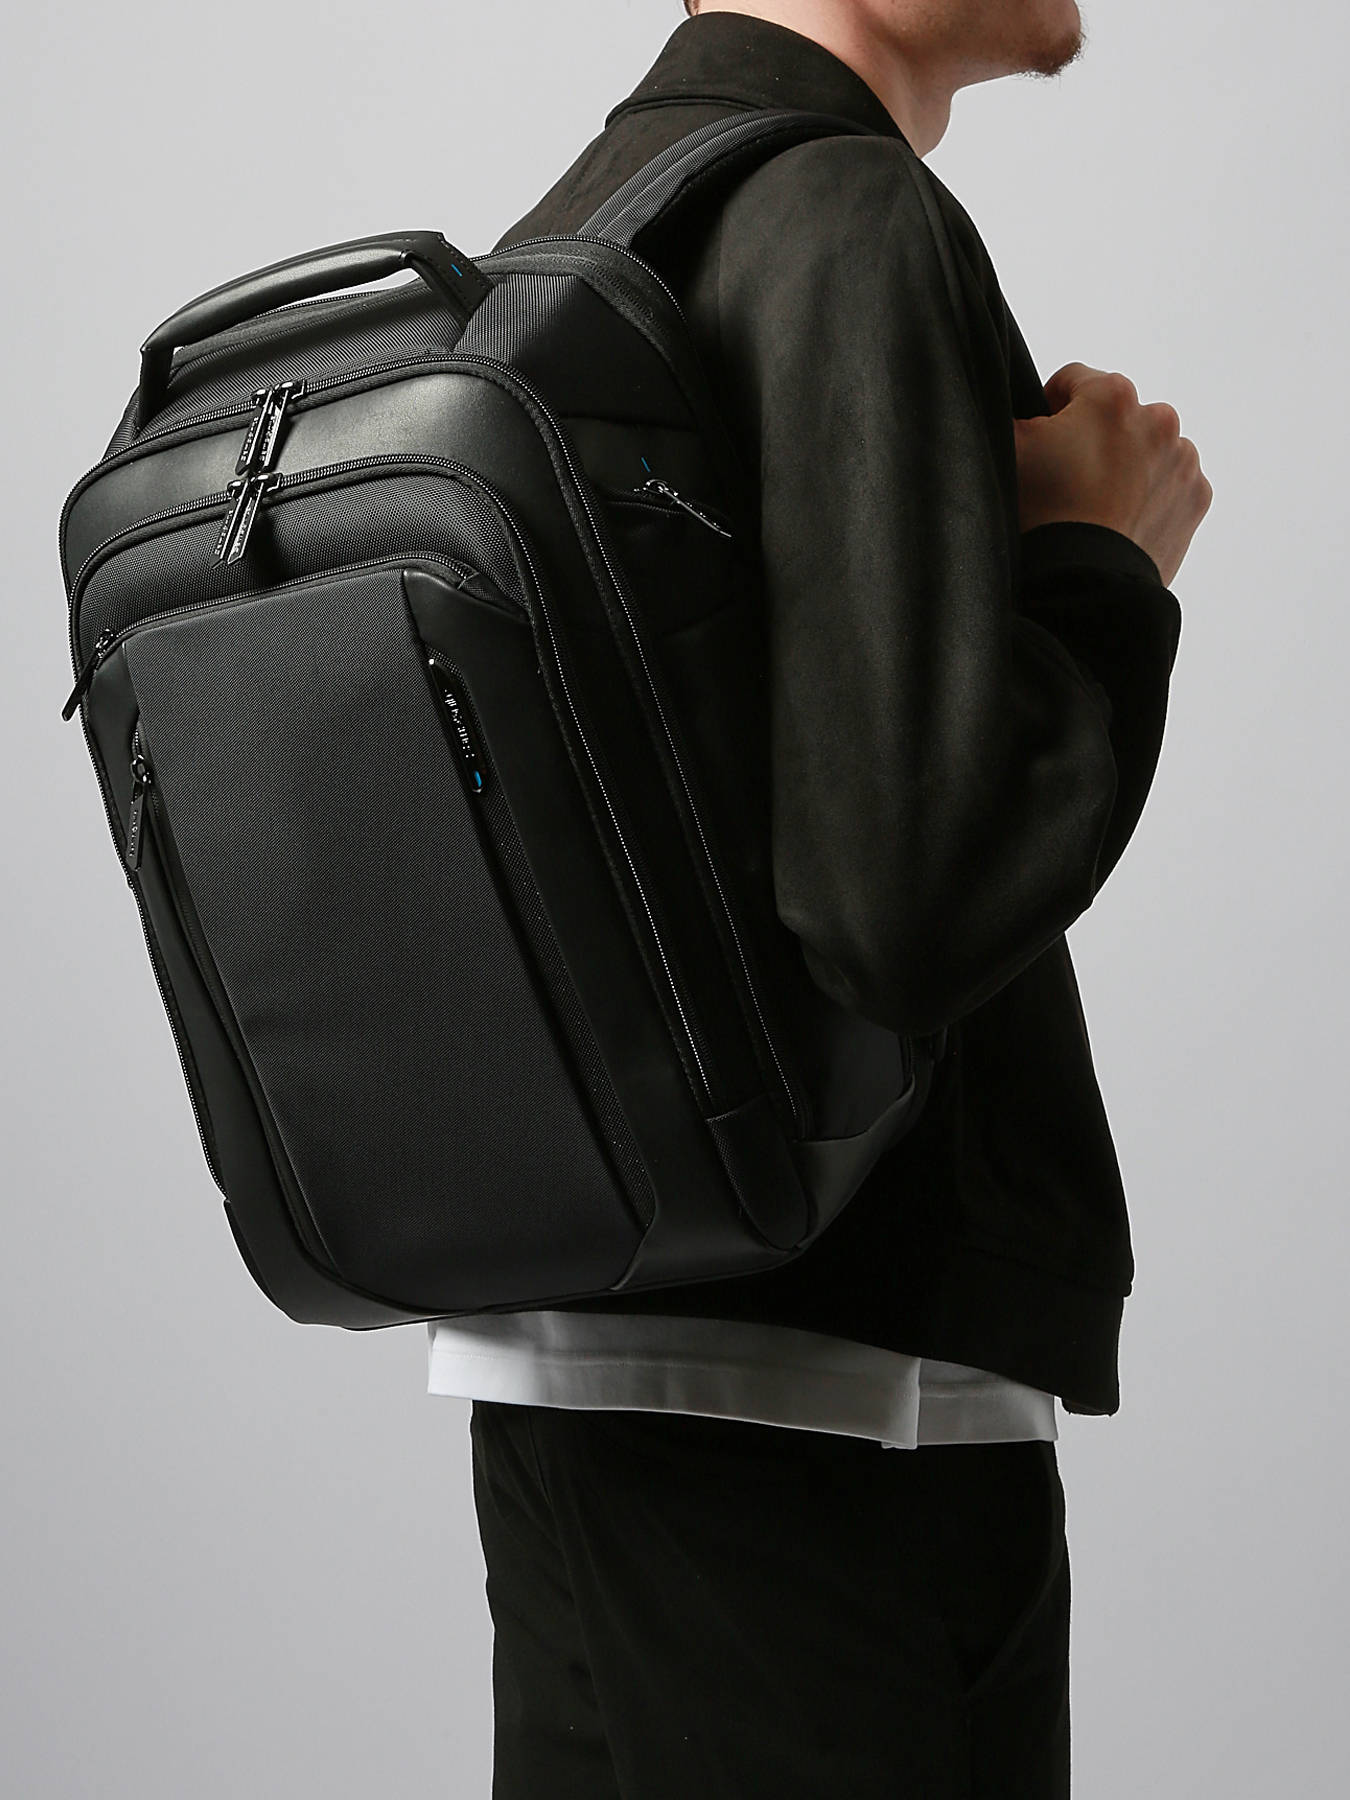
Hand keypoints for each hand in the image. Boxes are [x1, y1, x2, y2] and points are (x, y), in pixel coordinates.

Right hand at [1013, 362, 1212, 586]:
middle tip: (1068, 482)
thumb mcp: (1008, 449)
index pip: (1073, 381)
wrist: (1082, 584)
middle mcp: (1159, 418)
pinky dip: (1148, 497)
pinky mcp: (1196, 499)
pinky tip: (1120, 521)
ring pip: (1146, 450)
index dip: (1048, 411)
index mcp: (1112, 395)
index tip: (1043, 444)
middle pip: (1115, 417)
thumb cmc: (1042, 516)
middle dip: (1093, 440)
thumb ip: (1013, 414)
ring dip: (1125, 467)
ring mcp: (1183, 460)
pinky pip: (1168, 485)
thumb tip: (1024, 413)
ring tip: (1096, 507)